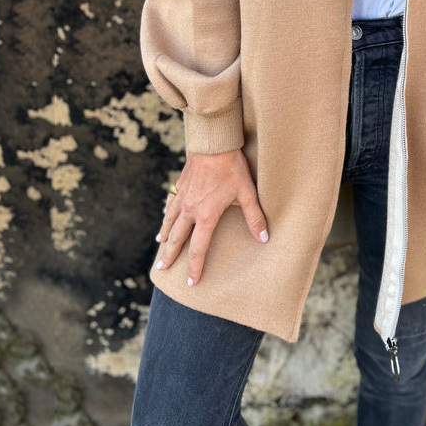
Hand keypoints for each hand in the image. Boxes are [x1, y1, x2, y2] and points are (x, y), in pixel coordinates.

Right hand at [154, 148, 268, 286]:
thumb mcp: (246, 193)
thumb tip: (265, 238)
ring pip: (170, 220)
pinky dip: (167, 213)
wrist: (213, 143)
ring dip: (165, 234)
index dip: (195, 267)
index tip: (192, 281)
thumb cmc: (232, 168)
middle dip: (170, 255)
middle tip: (162, 268)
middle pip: (177, 238)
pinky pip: (171, 204)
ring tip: (161, 244)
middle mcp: (190, 210)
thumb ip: (255, 217)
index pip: (198, 249)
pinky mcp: (180, 184)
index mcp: (205, 216)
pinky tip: (167, 215)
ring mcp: (183, 197)